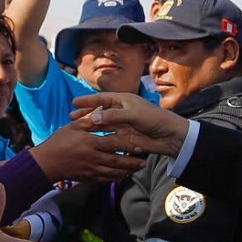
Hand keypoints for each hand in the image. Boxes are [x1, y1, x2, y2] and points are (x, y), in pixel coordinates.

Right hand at [27, 121, 147, 181]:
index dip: (128, 145)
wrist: (46, 163)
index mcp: (90, 142)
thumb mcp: (72, 128)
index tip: (139, 145)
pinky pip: (106, 179)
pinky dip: (116, 178)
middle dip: (132, 161)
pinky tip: (123, 176)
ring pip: (114, 172)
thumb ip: (88, 121)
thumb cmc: (58, 142)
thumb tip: (101, 112)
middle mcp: (93, 157)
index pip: (113, 143)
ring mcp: (91, 169)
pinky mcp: (88, 178)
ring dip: (127, 171)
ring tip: (138, 169)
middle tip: (144, 161)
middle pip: (117, 160)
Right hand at [71, 92, 188, 157]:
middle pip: (100, 112)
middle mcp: (122, 112)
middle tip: (71, 118)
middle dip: (86, 115)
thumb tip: (94, 117)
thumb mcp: (134, 115)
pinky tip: (90, 142)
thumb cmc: (156, 120)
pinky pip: (109, 137)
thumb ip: (114, 116)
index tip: (74, 103)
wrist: (171, 137)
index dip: (88, 101)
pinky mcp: (125, 138)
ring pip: (103, 126)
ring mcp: (123, 126)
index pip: (102, 99)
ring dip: (90, 127)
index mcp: (124, 101)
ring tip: (77, 130)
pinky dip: (99, 138)